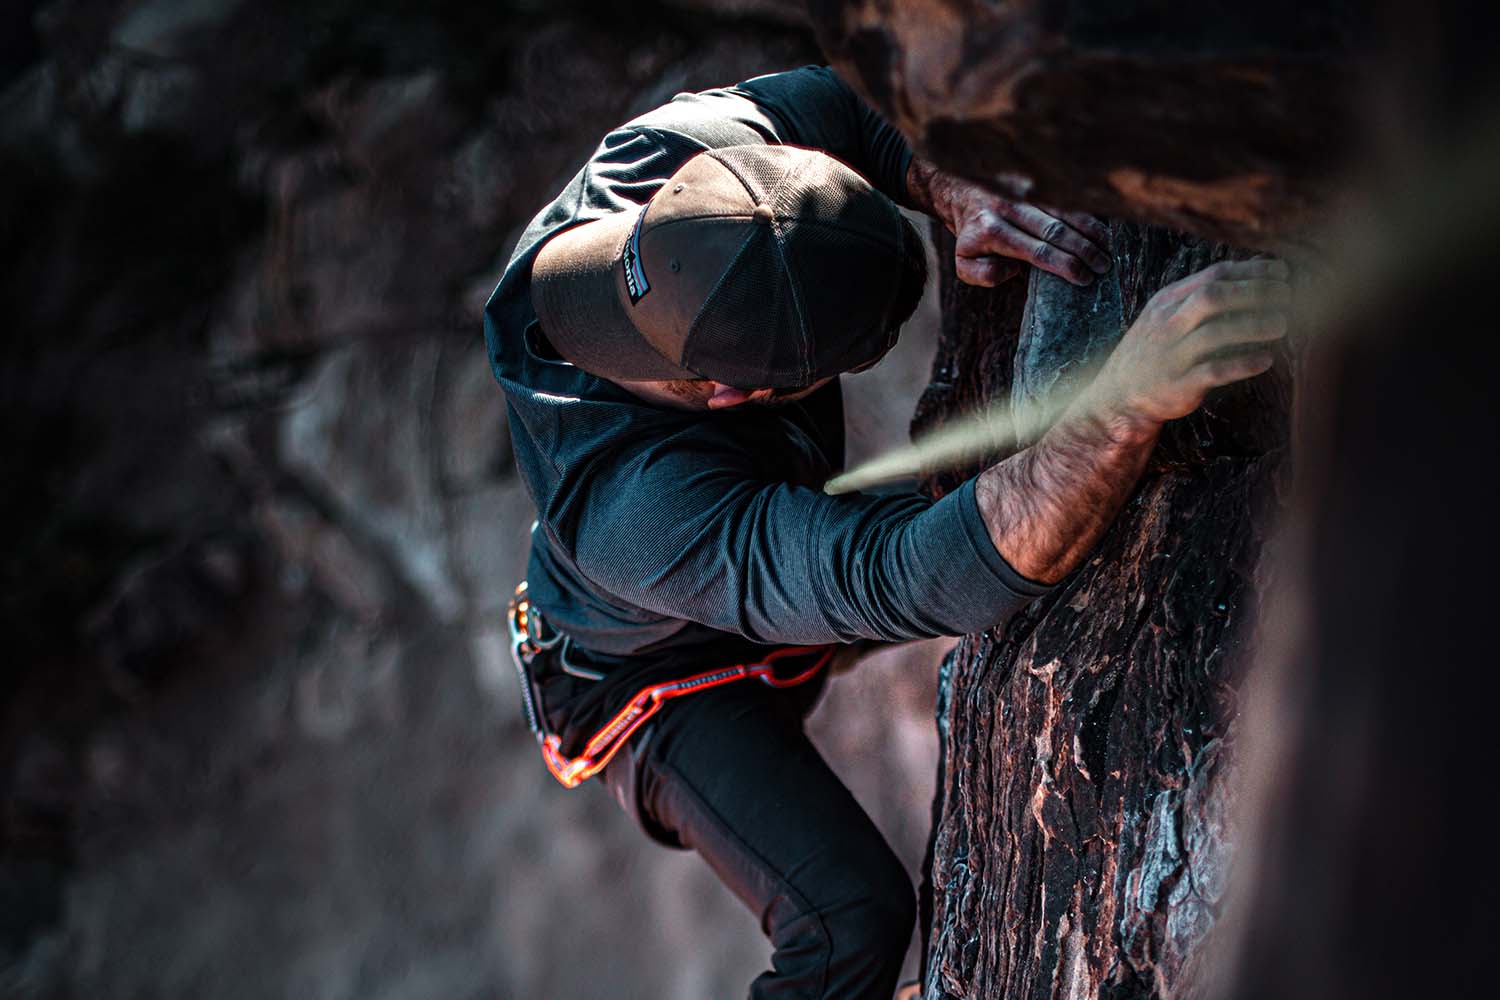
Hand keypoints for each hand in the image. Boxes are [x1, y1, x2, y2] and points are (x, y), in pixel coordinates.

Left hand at [909, 158, 1111, 286]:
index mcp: (992, 230)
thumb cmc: (969, 235)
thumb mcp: (964, 263)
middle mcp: (1009, 207)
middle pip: (1055, 231)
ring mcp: (1022, 190)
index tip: (1084, 278)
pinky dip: (1084, 211)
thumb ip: (984, 275)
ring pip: (1064, 211)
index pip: (1036, 251)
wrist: (957, 190)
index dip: (1063, 265)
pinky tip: (1102, 226)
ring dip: (1089, 230)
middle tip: (1104, 267)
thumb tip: (1014, 270)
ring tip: (1108, 248)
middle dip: (1083, 251)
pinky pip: (1063, 196)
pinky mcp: (1031, 179)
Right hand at [1082, 258, 1291, 436]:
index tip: (1281, 273)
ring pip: (1215, 334)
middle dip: (1254, 293)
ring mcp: (1171, 356)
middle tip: (1287, 296)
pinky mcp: (1178, 386)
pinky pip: (1214, 372)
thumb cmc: (1155, 351)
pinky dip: (1243, 364)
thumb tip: (1254, 273)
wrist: (1119, 395)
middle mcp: (1167, 325)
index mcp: (1167, 302)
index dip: (1251, 272)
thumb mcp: (1166, 316)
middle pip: (1212, 297)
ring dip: (1253, 327)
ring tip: (1282, 325)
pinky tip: (1266, 360)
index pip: (1212, 276)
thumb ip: (1201, 296)